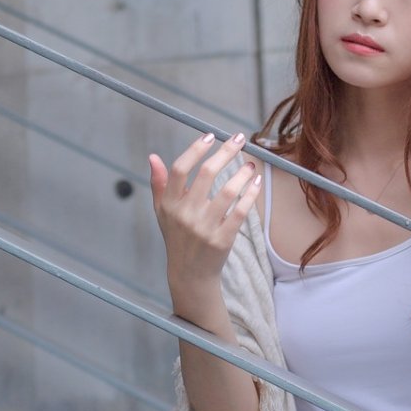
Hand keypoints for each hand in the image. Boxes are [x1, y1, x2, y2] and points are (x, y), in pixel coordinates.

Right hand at [149, 131, 263, 294]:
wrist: (189, 274)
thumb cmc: (177, 238)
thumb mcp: (163, 212)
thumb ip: (159, 184)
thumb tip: (153, 157)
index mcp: (169, 204)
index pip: (180, 169)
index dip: (195, 149)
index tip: (210, 136)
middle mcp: (185, 214)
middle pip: (207, 174)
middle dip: (226, 152)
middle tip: (238, 139)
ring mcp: (204, 228)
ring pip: (227, 191)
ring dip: (242, 174)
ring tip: (250, 164)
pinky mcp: (222, 239)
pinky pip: (240, 211)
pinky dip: (250, 195)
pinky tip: (256, 183)